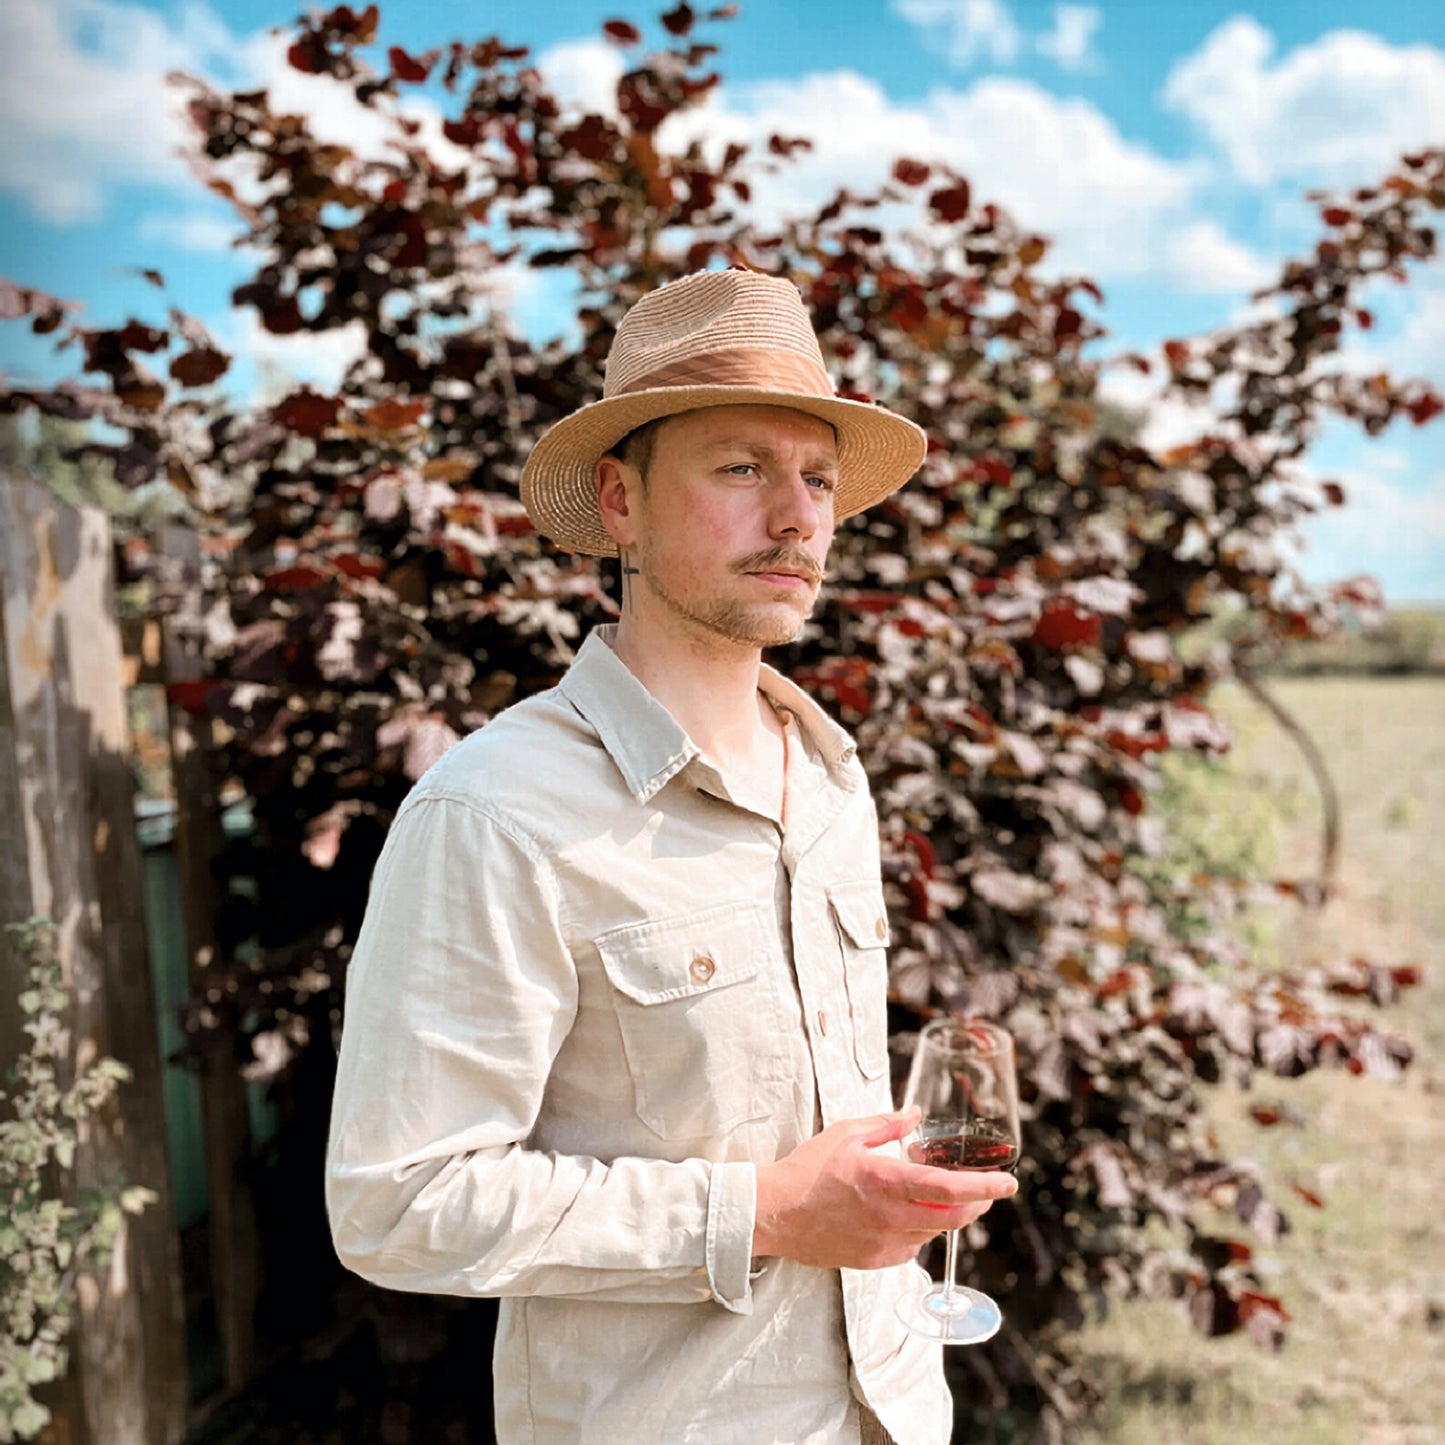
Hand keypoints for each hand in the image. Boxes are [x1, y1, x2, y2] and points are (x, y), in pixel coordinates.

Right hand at [752, 1107, 1017, 1271]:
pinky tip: (907, 1215)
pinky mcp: (875, 1260)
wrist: (775, 1213)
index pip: (950, 1188)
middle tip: (985, 1191)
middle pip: (954, 1217)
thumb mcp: (846, 1134)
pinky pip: (911, 1246)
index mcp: (887, 1181)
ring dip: (947, 1216)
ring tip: (943, 1197)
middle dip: (977, 1204)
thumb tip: (914, 1114)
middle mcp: (891, 1216)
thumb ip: (886, 1125)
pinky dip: (919, 1230)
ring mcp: (884, 1242)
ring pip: (934, 1232)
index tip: (1008, 1183)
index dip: (986, 1187)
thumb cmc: (807, 1171)